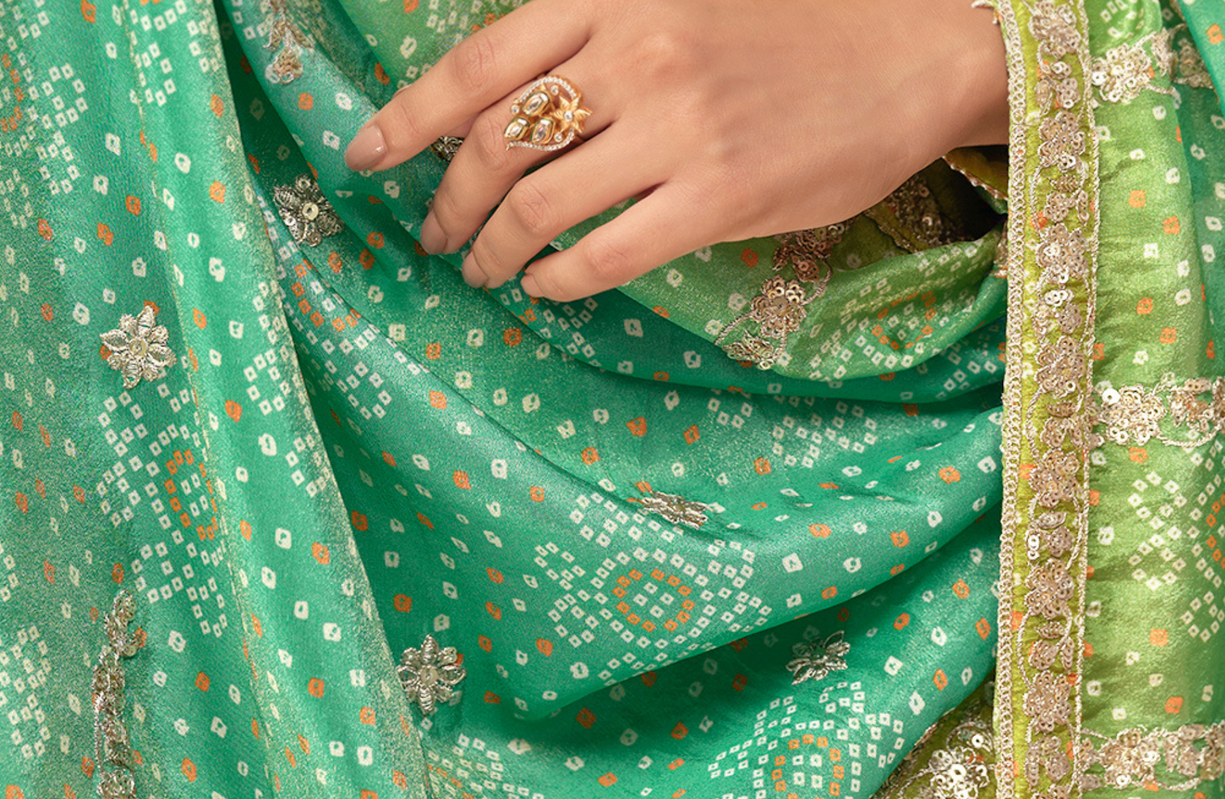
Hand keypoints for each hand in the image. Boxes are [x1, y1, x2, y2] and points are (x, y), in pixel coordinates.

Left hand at [345, 0, 1009, 302]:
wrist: (915, 51)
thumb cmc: (795, 29)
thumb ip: (597, 38)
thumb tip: (505, 108)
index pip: (477, 63)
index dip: (407, 119)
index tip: (366, 158)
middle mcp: (636, 50)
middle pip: (494, 145)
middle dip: (448, 202)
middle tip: (437, 238)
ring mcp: (677, 127)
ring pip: (539, 207)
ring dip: (494, 250)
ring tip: (485, 271)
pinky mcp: (718, 196)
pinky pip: (604, 256)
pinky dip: (559, 278)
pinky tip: (547, 286)